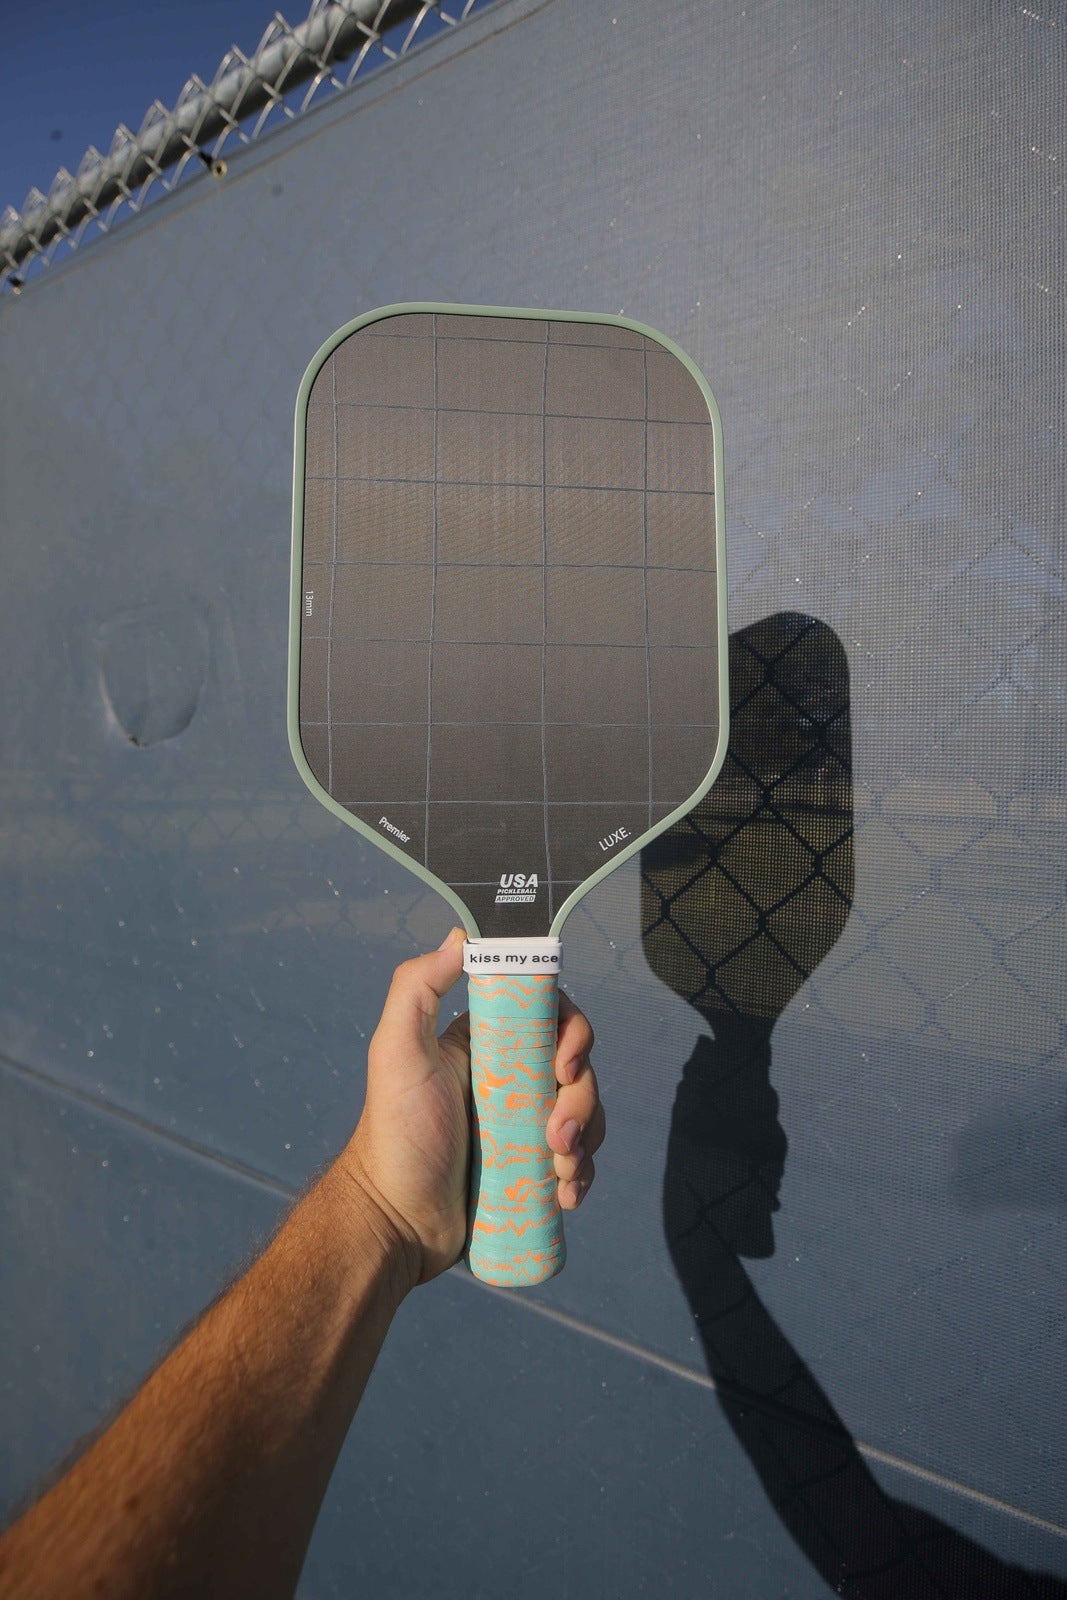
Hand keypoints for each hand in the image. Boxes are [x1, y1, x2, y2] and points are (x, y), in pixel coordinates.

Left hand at [342, 928, 603, 1288]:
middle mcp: (511, 1078)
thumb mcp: (396, 1050)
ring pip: (586, 1116)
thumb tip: (461, 935)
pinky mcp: (533, 1170)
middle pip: (579, 1070)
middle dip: (582, 1101)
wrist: (396, 1221)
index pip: (551, 1017)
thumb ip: (417, 986)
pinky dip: (582, 1175)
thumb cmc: (394, 1133)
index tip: (564, 1064)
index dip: (574, 1034)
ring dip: (585, 1140)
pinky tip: (565, 1194)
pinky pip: (579, 1161)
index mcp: (487, 1044)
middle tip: (555, 1134)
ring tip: (558, 1171)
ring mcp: (524, 1125)